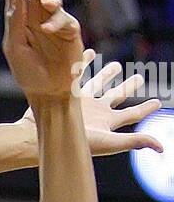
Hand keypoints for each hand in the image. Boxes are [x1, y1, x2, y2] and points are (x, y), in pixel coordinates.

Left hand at [3, 0, 83, 100]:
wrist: (48, 91)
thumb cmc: (28, 71)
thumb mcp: (14, 48)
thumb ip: (15, 23)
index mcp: (18, 16)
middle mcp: (36, 14)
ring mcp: (53, 20)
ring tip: (45, 4)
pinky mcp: (69, 29)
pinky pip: (64, 18)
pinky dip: (55, 22)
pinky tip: (47, 30)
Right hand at [20, 50, 162, 156]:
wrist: (40, 137)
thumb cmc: (74, 143)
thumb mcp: (109, 142)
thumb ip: (135, 141)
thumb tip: (162, 147)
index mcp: (108, 123)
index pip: (132, 114)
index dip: (146, 108)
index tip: (158, 102)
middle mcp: (96, 111)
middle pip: (117, 96)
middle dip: (128, 86)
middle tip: (139, 77)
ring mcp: (81, 101)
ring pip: (98, 83)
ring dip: (107, 74)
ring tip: (115, 65)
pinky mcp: (67, 92)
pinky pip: (78, 73)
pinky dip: (85, 63)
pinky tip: (89, 53)